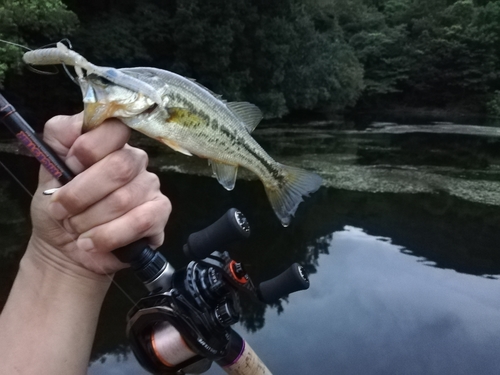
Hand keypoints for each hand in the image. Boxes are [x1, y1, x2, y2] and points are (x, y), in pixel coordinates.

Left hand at [28, 113, 170, 275]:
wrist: (63, 248)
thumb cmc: (59, 206)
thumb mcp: (48, 167)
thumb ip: (58, 138)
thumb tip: (73, 128)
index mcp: (110, 143)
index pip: (114, 128)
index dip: (88, 148)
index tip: (68, 166)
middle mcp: (135, 160)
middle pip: (119, 167)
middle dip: (81, 194)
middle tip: (61, 211)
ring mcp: (150, 186)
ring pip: (124, 199)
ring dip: (89, 220)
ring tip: (75, 229)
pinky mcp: (159, 213)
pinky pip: (140, 222)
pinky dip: (108, 236)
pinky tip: (91, 243)